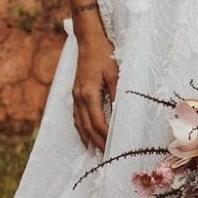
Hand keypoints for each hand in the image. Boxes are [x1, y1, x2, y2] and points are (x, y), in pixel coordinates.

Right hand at [72, 31, 118, 152]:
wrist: (88, 40)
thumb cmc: (103, 54)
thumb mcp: (115, 73)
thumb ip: (117, 93)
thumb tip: (121, 112)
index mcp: (88, 94)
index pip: (97, 123)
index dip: (105, 136)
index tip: (114, 146)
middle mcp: (79, 98)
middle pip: (87, 127)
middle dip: (96, 142)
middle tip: (106, 157)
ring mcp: (75, 96)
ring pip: (79, 123)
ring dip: (87, 138)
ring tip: (95, 152)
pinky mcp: (75, 93)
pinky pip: (76, 116)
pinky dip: (81, 128)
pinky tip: (85, 134)